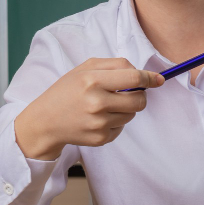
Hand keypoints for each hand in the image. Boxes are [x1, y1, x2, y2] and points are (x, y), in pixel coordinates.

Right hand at [14, 58, 164, 160]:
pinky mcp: (100, 139)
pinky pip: (121, 128)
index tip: (159, 79)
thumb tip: (145, 74)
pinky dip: (115, 121)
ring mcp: (99, 123)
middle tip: (129, 92)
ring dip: (126, 108)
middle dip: (140, 95)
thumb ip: (115, 65)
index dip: (150, 78)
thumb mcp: (85, 69)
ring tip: (106, 105)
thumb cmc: (66, 91)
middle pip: (139, 100)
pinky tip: (98, 118)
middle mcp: (97, 102)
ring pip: (132, 114)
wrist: (45, 121)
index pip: (133, 77)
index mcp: (93, 80)